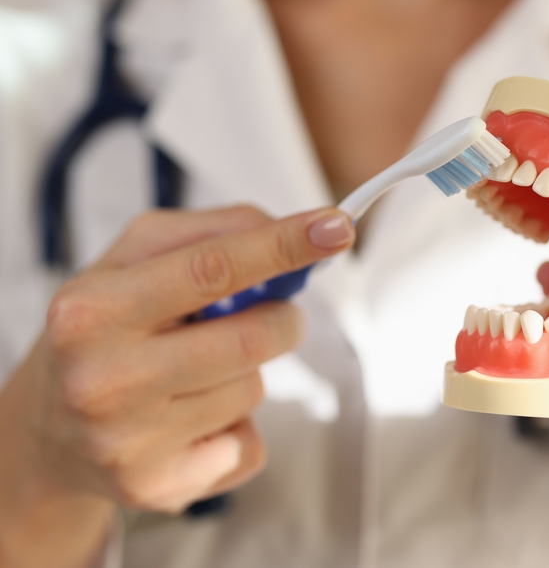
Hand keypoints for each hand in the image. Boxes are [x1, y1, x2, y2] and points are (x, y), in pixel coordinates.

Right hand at [0, 205, 353, 567]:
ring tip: (197, 374)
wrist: (45, 432)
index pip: (211, 267)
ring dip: (246, 374)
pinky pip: (249, 446)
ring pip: (253, 391)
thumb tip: (286, 230)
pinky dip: (238, 427)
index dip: (282, 245)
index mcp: (92, 310)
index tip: (335, 227)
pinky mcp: (157, 489)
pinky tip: (191, 422)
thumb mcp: (132, 262)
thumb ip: (209, 233)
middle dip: (281, 320)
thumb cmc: (104, 331)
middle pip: (249, 339)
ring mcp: (128, 443)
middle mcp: (103, 380)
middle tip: (273, 314)